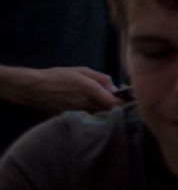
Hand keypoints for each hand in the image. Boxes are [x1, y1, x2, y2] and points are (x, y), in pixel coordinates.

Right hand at [3, 66, 121, 114]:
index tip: (132, 103)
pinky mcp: (71, 118)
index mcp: (90, 89)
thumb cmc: (58, 76)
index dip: (126, 104)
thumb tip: (115, 87)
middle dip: (118, 110)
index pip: (114, 102)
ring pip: (99, 116)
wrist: (34, 88)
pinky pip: (87, 119)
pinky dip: (93, 117)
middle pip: (108, 111)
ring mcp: (78, 112)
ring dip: (106, 114)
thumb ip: (101, 78)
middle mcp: (86, 102)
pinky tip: (94, 113)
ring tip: (110, 110)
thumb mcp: (81, 71)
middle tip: (125, 107)